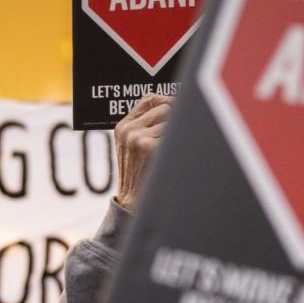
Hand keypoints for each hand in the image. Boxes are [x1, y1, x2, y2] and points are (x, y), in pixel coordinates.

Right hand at [113, 94, 171, 210]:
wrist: (133, 204)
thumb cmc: (139, 176)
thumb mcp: (133, 148)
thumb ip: (145, 126)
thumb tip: (172, 105)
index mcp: (122, 127)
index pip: (149, 99)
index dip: (168, 100)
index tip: (179, 109)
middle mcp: (128, 130)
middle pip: (165, 107)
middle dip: (177, 120)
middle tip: (180, 137)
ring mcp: (137, 137)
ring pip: (173, 120)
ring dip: (179, 134)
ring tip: (174, 151)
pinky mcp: (148, 147)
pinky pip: (176, 134)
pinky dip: (181, 144)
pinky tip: (175, 158)